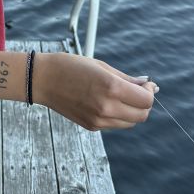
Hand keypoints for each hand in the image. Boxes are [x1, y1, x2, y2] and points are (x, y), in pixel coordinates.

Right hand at [34, 52, 155, 130]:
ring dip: (132, 111)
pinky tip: (107, 101)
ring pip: (130, 123)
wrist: (43, 79)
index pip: (146, 100)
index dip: (150, 92)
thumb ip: (126, 78)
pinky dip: (118, 115)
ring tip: (121, 95)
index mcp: (111, 88)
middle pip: (142, 115)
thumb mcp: (101, 66)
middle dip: (144, 103)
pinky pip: (115, 124)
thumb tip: (148, 85)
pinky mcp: (91, 127)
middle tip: (137, 90)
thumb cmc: (71, 66)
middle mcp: (107, 107)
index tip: (145, 84)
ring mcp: (99, 120)